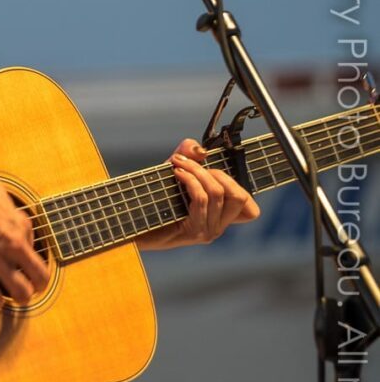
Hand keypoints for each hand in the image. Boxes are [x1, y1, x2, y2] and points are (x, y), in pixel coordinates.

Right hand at [0, 176, 48, 307]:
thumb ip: (10, 209)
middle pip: (40, 277)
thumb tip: (14, 217)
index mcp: (19, 225)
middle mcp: (12, 245)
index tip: (24, 261)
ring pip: (21, 291)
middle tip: (33, 288)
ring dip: (21, 298)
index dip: (31, 258)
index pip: (38, 248)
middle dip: (39, 286)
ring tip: (16, 298)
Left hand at [136, 138, 260, 249]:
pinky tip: (177, 172)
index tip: (212, 170)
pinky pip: (202, 199)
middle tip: (190, 164)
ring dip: (197, 171)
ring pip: (218, 193)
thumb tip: (201, 150)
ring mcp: (207, 232)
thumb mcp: (175, 172)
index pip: (250, 210)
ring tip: (179, 164)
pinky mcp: (194, 231)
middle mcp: (218, 227)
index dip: (237, 185)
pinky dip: (190, 180)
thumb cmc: (153, 199)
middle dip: (216, 172)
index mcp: (218, 217)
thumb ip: (189, 156)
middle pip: (238, 196)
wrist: (130, 223)